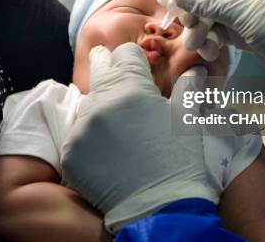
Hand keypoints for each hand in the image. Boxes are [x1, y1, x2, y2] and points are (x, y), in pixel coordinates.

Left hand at [60, 43, 213, 232]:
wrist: (159, 211)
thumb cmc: (179, 162)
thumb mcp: (186, 121)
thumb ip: (187, 88)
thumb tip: (194, 69)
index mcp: (131, 89)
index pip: (124, 54)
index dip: (133, 59)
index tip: (137, 67)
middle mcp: (100, 103)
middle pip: (100, 71)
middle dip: (110, 72)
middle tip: (121, 85)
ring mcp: (82, 128)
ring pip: (88, 105)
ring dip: (101, 110)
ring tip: (121, 132)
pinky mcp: (70, 154)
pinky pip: (78, 135)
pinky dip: (91, 139)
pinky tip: (108, 154)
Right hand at [157, 0, 264, 105]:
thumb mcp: (248, 13)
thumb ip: (209, 1)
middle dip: (191, 8)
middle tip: (186, 27)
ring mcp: (248, 8)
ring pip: (210, 11)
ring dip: (200, 27)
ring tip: (198, 44)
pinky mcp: (248, 30)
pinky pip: (220, 29)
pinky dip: (211, 38)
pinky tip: (209, 50)